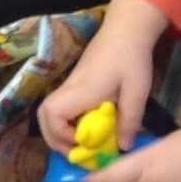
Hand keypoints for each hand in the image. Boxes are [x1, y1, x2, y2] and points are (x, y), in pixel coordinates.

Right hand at [40, 0, 170, 149]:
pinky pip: (60, 107)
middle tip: (76, 151)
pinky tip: (85, 128)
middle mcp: (70, 89)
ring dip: (58, 131)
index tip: (82, 143)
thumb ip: (130, 120)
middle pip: (44, 115)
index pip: (53, 114)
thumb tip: (123, 148)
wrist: (126, 30)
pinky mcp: (75, 84)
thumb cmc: (132, 58)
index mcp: (83, 90)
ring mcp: (70, 85)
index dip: (61, 134)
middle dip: (54, 138)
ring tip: (79, 143)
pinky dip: (65, 122)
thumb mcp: (137, 91)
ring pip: (48, 111)